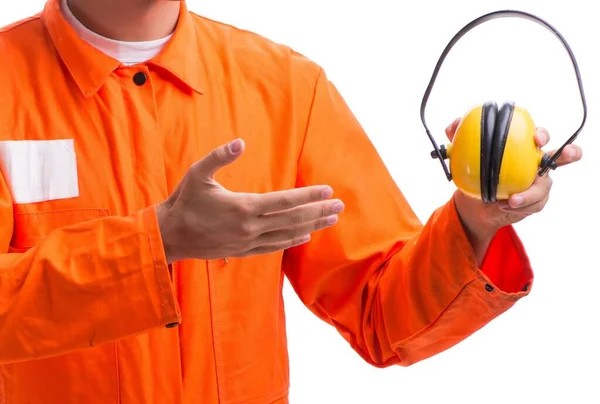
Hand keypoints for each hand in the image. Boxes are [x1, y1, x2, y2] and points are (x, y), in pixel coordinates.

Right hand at [156, 138, 343, 262]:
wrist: (170, 236)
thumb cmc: (184, 201)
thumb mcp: (197, 173)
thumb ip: (219, 157)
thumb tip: (240, 142)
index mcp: (243, 207)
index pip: (285, 201)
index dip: (309, 196)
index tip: (328, 191)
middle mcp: (250, 227)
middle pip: (293, 219)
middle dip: (319, 212)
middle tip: (340, 207)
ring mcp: (248, 241)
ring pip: (288, 235)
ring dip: (312, 226)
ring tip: (331, 221)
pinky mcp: (244, 251)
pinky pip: (274, 247)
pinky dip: (292, 241)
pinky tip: (305, 236)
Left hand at [444, 118, 581, 260]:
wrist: (474, 204)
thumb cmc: (474, 174)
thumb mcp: (462, 156)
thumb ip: (458, 137)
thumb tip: (454, 123)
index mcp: (523, 149)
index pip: (539, 137)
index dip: (542, 134)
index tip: (536, 138)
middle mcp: (536, 165)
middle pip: (562, 156)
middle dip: (568, 153)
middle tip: (562, 155)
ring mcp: (538, 184)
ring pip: (545, 186)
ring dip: (530, 194)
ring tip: (512, 200)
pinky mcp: (535, 202)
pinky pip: (534, 204)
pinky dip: (520, 206)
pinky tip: (505, 206)